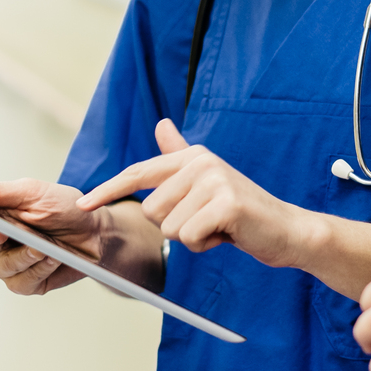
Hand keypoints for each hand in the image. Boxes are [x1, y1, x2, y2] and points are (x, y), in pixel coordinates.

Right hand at [0, 176, 108, 295]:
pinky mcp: (27, 282)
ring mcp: (11, 262)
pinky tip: (51, 258)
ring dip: (22, 255)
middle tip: (4, 232)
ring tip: (43, 246)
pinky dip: (36, 269)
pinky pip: (19, 282)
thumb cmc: (66, 208)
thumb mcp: (33, 193)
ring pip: (0, 267)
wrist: (98, 233)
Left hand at [77, 119, 322, 267]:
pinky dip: (206, 246)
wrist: (287, 230)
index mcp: (192, 155)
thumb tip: (160, 124)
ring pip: (169, 228)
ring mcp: (214, 181)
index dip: (108, 189)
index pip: (138, 172)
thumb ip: (179, 155)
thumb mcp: (207, 181)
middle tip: (207, 220)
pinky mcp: (225, 204)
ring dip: (192, 238)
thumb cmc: (241, 211)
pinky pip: (190, 238)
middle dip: (177, 226)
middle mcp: (201, 162)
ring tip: (219, 227)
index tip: (83, 205)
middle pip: (152, 210)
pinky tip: (227, 235)